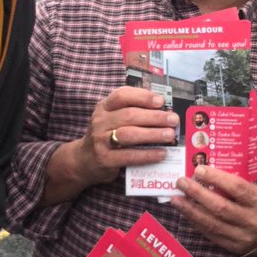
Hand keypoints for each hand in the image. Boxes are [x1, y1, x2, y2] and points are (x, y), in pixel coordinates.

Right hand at [42, 86, 178, 204]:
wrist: (83, 160)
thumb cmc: (106, 136)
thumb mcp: (112, 118)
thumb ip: (132, 111)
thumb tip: (163, 110)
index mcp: (104, 107)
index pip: (122, 95)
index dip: (142, 96)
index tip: (160, 101)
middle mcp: (100, 121)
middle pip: (129, 115)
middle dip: (154, 117)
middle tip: (173, 120)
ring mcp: (100, 140)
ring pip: (129, 134)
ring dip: (153, 134)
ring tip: (170, 135)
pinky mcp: (105, 159)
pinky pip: (129, 156)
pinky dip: (147, 154)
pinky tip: (161, 153)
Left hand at [172, 165, 256, 254]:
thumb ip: (242, 186)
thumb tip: (212, 175)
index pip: (237, 188)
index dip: (216, 178)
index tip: (199, 169)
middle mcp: (253, 221)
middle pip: (220, 206)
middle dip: (197, 193)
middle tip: (181, 182)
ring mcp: (244, 237)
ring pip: (212, 223)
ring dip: (191, 211)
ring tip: (176, 199)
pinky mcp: (236, 248)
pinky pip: (212, 235)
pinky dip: (197, 223)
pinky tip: (187, 214)